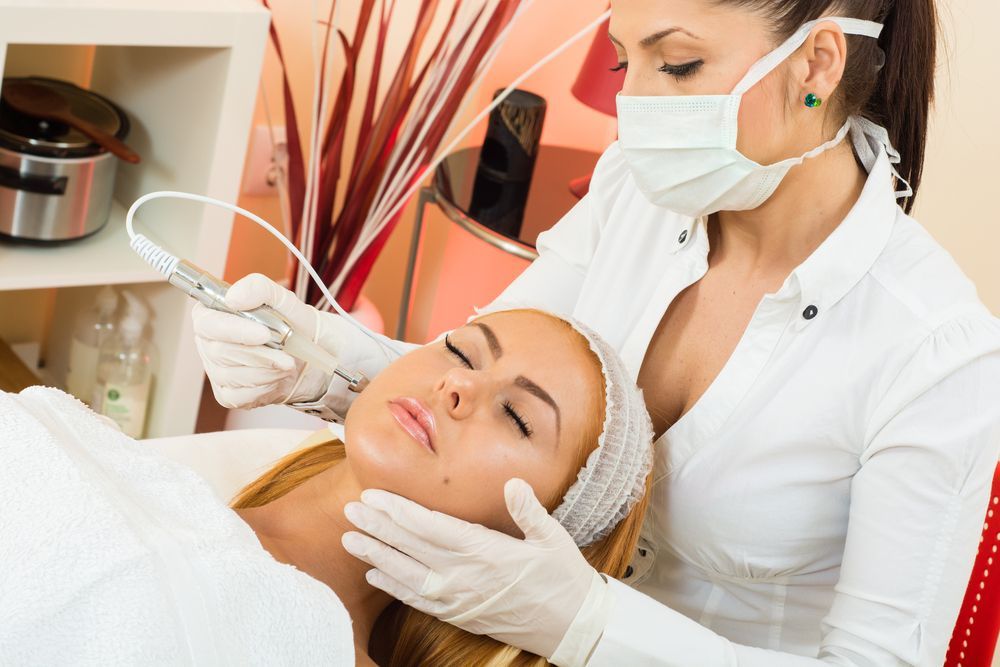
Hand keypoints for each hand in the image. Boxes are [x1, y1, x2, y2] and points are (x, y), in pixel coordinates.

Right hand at [192, 273, 331, 408]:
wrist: (309, 354)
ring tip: (286, 362)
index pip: (207, 324)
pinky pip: (240, 396)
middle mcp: (209, 344)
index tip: (263, 333)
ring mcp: (216, 372)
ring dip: (267, 370)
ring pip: (232, 376)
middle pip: (220, 352)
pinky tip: (277, 377)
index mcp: (213, 315)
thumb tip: (233, 297)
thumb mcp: (281, 298)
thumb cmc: (292, 323)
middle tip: (286, 352)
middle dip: (259, 354)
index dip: (234, 330)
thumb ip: (258, 288)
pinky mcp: (229, 395)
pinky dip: (266, 386)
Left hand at [340, 478, 600, 659]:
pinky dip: (394, 587)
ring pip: (407, 575)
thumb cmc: (564, 577)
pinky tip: (375, 574)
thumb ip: (528, 510)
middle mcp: (465, 576)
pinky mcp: (459, 615)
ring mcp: (459, 599)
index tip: (375, 496)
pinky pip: (418, 600)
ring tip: (351, 539)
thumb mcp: (553, 538)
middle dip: (378, 528)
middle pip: (411, 548)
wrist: (572, 626)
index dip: (399, 511)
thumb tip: (513, 483)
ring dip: (377, 555)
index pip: (431, 528)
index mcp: (487, 552)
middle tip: (351, 510)